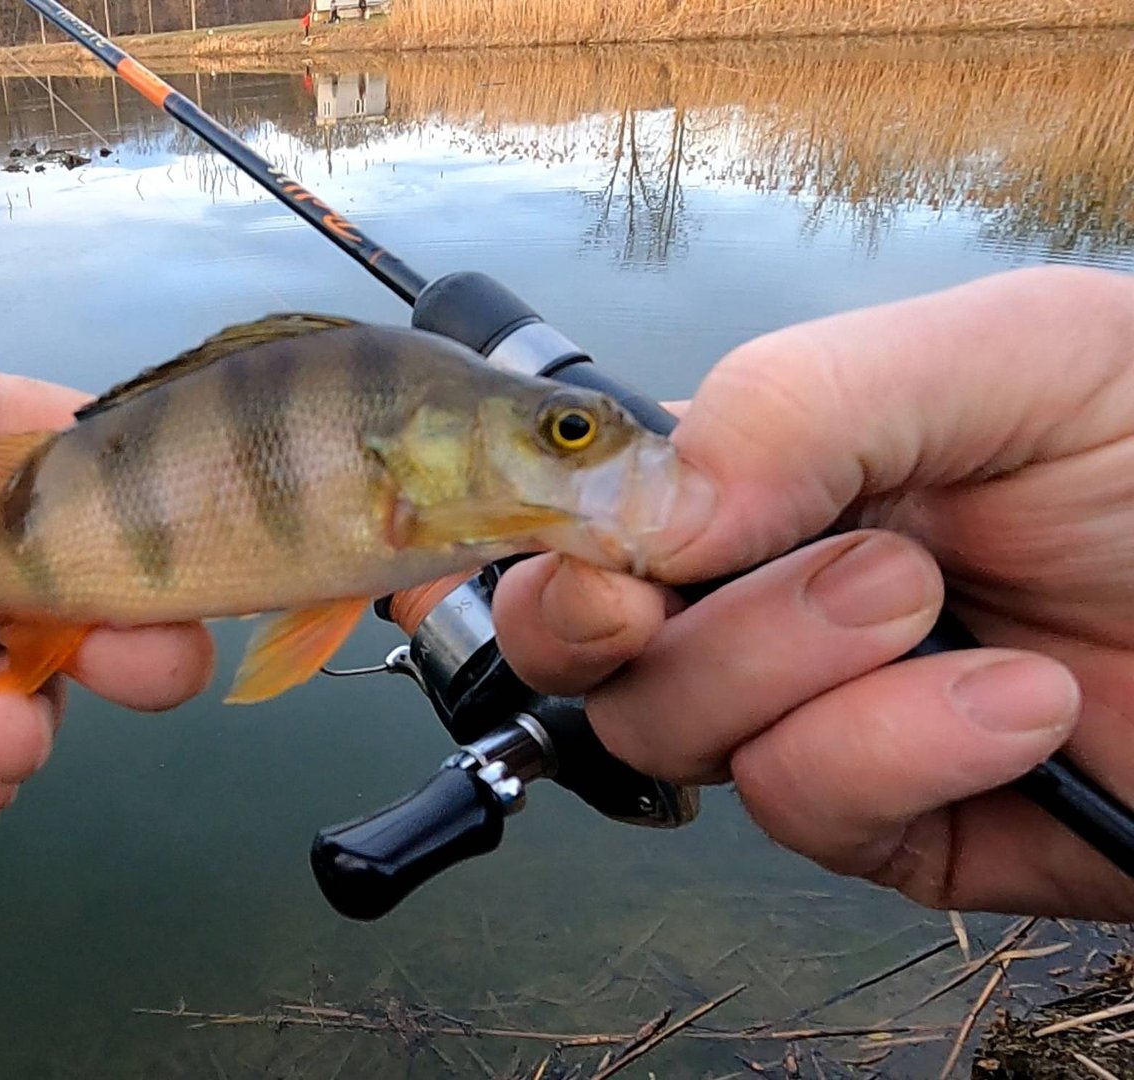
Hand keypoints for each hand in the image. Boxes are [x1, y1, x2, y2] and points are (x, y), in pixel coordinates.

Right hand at [474, 266, 1133, 918]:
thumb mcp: (1012, 357)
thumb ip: (801, 400)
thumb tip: (645, 508)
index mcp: (767, 476)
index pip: (588, 522)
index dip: (557, 551)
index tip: (612, 566)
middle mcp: (765, 598)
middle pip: (592, 651)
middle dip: (683, 627)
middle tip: (849, 573)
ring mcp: (819, 717)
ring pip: (680, 736)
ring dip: (807, 670)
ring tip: (950, 609)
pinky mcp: (892, 824)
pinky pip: (810, 810)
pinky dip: (903, 750)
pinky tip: (1018, 701)